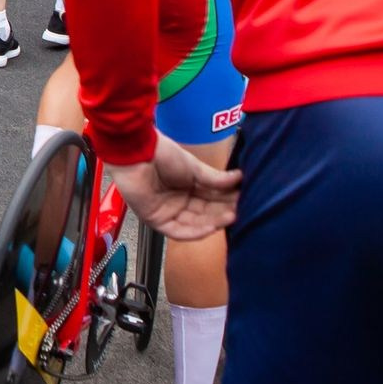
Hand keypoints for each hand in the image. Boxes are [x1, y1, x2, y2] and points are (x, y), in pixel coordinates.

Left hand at [108, 139, 241, 240]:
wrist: (136, 151)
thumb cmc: (161, 154)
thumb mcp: (194, 167)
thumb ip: (216, 179)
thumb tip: (240, 178)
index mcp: (187, 187)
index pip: (211, 199)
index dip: (228, 201)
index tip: (245, 199)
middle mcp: (178, 201)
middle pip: (205, 213)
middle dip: (223, 213)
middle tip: (243, 210)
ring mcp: (167, 212)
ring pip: (194, 224)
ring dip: (213, 223)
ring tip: (232, 216)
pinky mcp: (155, 220)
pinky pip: (177, 232)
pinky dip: (195, 232)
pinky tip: (211, 227)